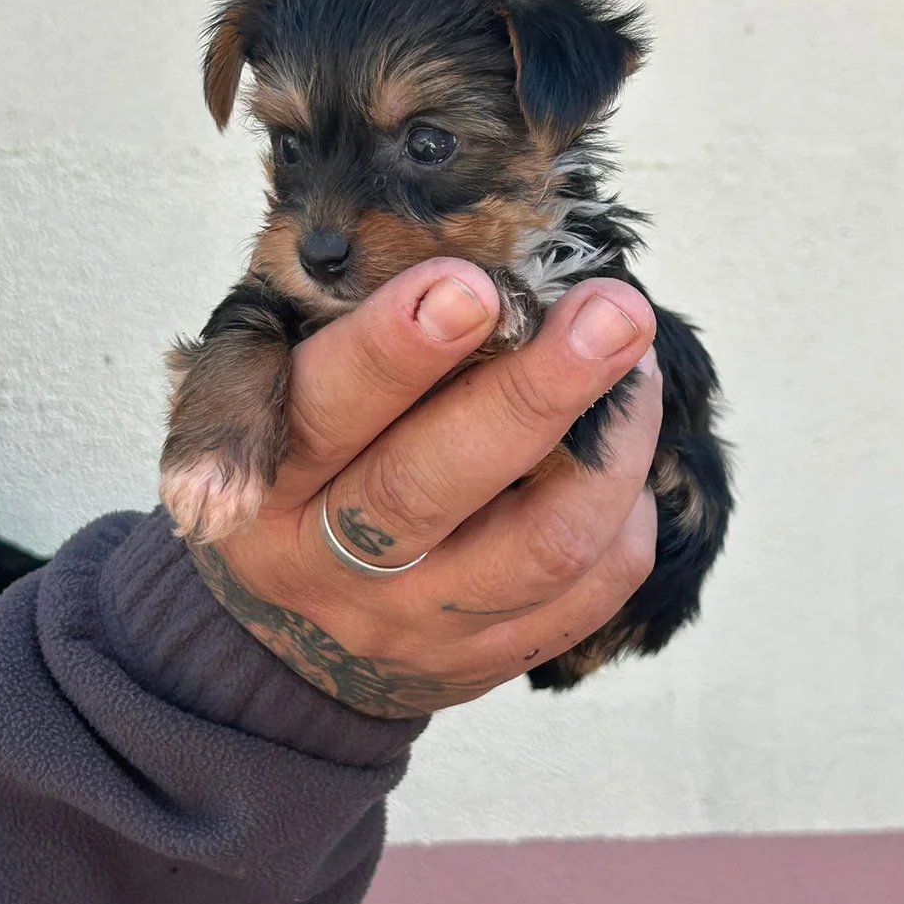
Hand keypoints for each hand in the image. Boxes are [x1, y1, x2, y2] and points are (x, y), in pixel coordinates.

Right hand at [189, 258, 661, 717]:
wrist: (289, 629)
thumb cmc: (299, 466)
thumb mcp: (271, 391)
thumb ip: (331, 328)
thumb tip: (462, 244)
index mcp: (265, 480)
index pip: (323, 413)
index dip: (394, 350)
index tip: (472, 285)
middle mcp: (327, 563)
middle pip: (432, 486)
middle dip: (532, 393)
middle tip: (612, 314)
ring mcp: (411, 624)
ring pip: (536, 548)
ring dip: (610, 452)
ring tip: (639, 368)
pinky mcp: (481, 659)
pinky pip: (586, 594)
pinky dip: (625, 517)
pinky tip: (621, 459)